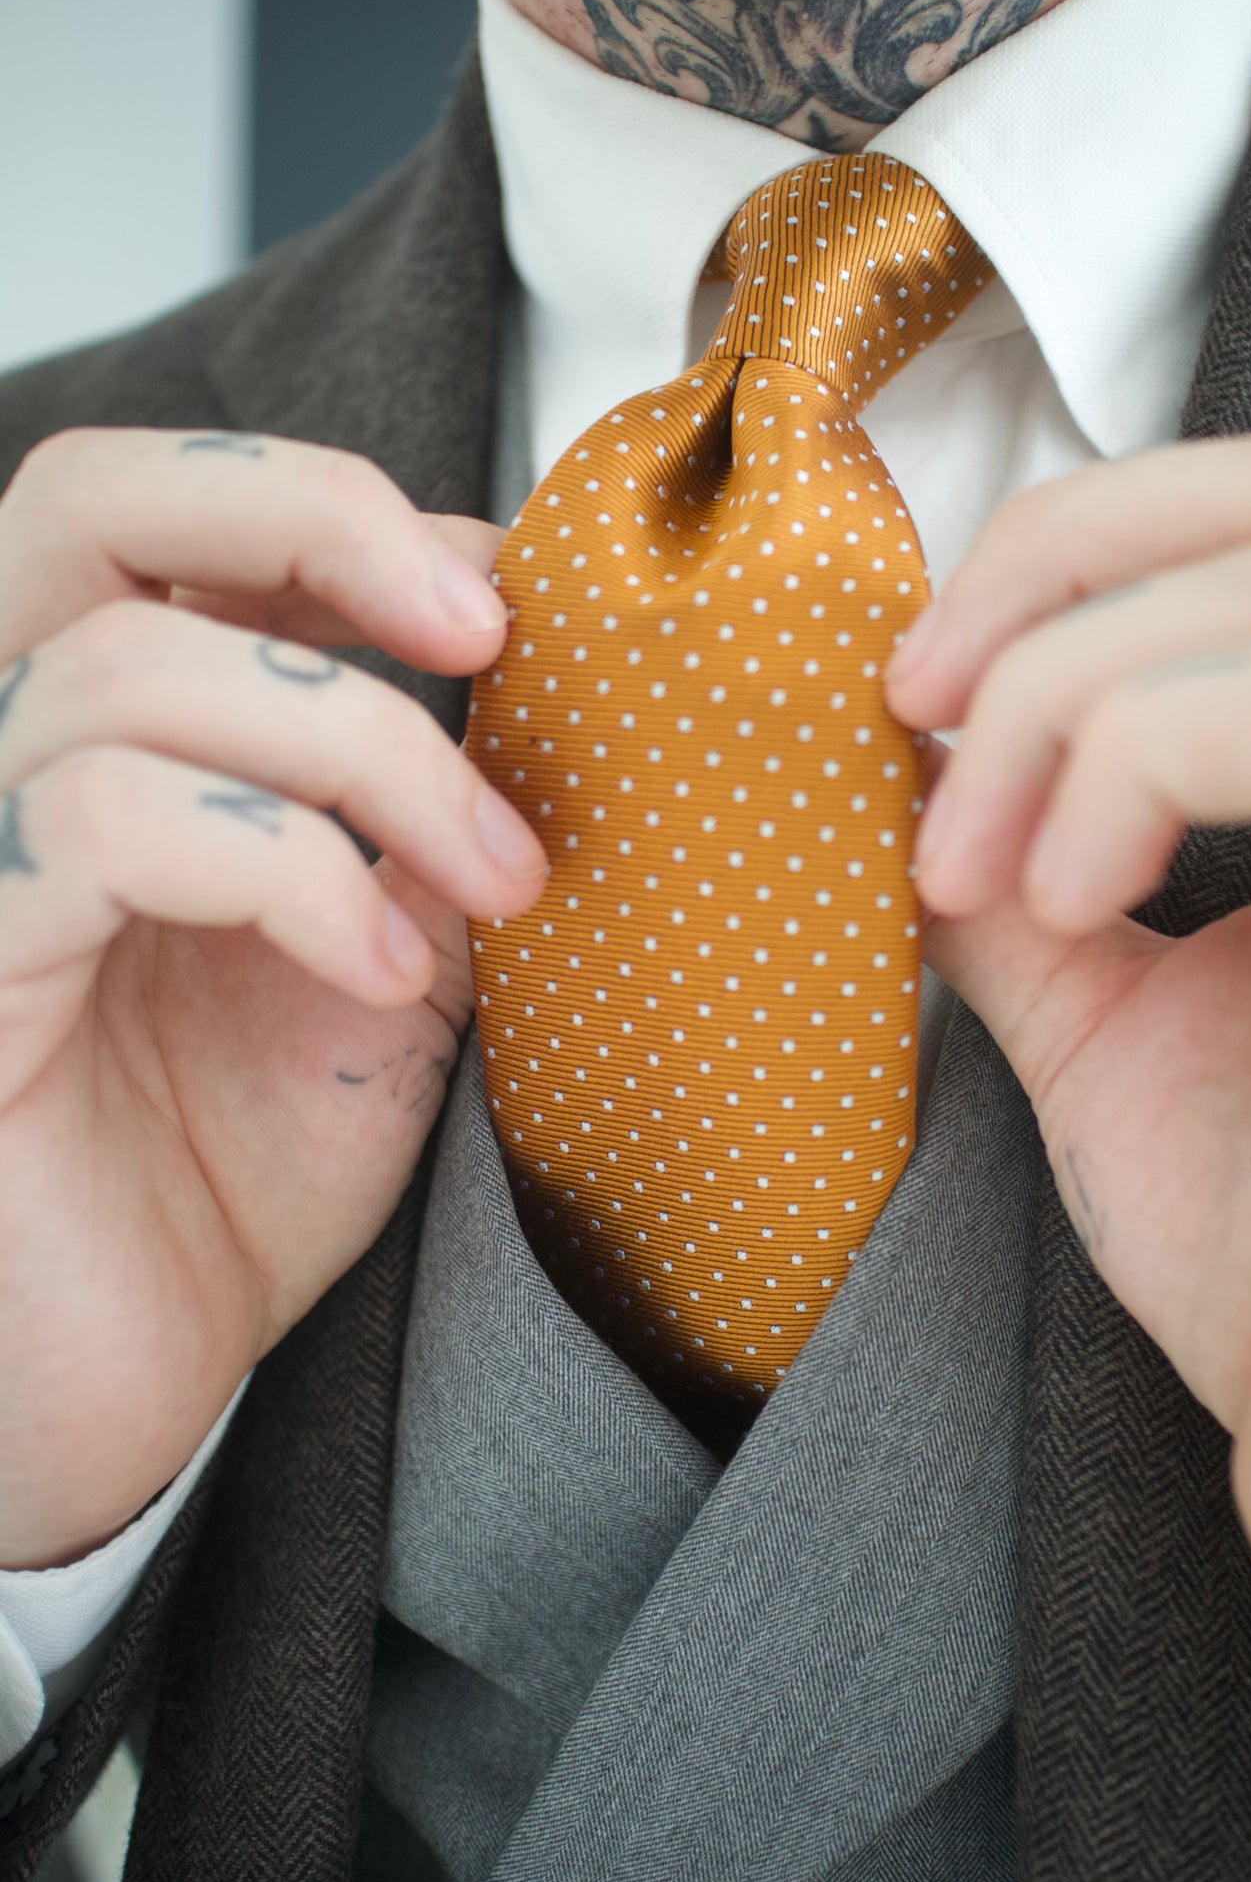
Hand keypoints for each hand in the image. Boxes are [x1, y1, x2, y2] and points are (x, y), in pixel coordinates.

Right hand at [0, 428, 546, 1569]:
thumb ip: (417, 819)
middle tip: (484, 631)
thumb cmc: (229, 1179)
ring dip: (366, 752)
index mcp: (101, 737)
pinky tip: (380, 969)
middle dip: (319, 518)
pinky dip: (284, 867)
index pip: (162, 510)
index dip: (342, 513)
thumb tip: (530, 686)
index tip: (503, 611)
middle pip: (89, 496)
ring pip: (133, 669)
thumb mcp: (379, 965)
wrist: (123, 1385)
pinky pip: (98, 822)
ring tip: (495, 879)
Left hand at [886, 427, 1250, 1742]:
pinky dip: (1146, 755)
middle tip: (925, 698)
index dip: (1082, 543)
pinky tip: (1069, 895)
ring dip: (1077, 696)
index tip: (921, 686)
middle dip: (1065, 561)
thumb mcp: (1113, 1033)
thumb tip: (922, 766)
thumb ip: (1034, 883)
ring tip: (994, 873)